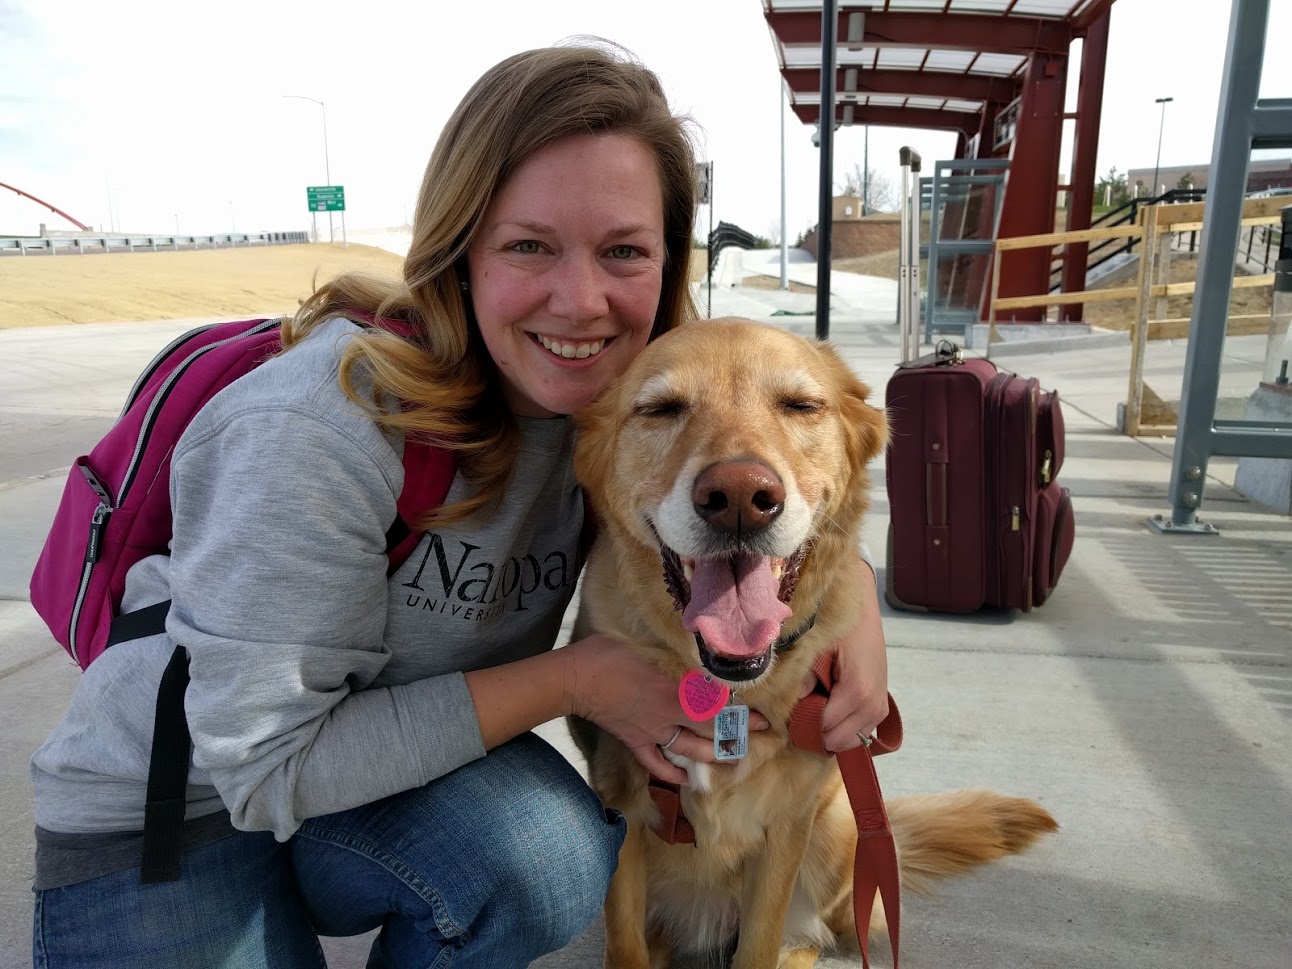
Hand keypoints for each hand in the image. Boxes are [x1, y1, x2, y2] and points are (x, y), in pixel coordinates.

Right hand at [563, 633, 767, 783]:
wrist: (577, 678)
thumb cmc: (610, 653)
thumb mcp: (648, 646)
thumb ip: (674, 653)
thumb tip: (696, 646)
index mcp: (675, 691)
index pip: (716, 708)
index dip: (741, 715)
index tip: (762, 719)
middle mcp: (669, 716)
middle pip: (709, 732)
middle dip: (735, 738)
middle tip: (756, 740)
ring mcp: (652, 733)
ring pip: (689, 750)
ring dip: (712, 757)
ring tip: (733, 761)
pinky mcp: (635, 742)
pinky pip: (656, 763)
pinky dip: (673, 773)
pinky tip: (687, 778)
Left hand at [801, 557, 888, 752]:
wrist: (863, 611)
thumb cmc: (840, 626)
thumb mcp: (817, 646)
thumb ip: (804, 675)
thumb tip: (790, 702)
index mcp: (857, 691)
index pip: (823, 726)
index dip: (800, 723)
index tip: (784, 713)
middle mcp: (872, 706)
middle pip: (836, 741)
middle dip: (813, 731)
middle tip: (795, 713)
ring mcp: (879, 710)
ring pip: (848, 742)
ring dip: (828, 732)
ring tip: (811, 710)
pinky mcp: (880, 708)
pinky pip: (858, 733)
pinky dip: (841, 729)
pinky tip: (826, 710)